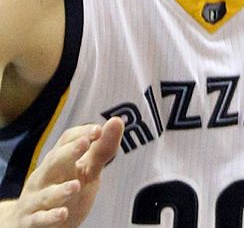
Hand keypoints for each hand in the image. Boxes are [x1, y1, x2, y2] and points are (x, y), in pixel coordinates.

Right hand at [2, 118, 121, 227]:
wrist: (32, 223)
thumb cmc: (64, 191)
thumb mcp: (87, 171)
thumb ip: (102, 150)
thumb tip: (117, 121)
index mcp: (57, 162)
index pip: (65, 141)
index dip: (81, 133)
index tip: (98, 129)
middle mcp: (43, 178)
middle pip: (54, 162)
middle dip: (69, 152)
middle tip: (84, 143)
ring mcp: (36, 200)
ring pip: (46, 194)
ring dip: (60, 190)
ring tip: (76, 186)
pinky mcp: (32, 221)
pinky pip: (39, 219)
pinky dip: (50, 216)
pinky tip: (62, 213)